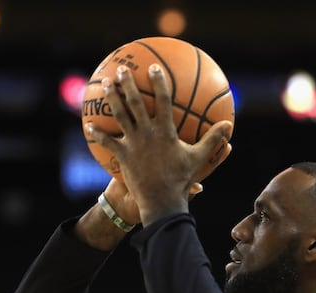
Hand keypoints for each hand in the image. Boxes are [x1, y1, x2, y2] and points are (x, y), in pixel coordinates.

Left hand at [85, 63, 232, 225]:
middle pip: (135, 103)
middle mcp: (147, 133)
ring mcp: (133, 144)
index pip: (163, 101)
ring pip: (119, 116)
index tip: (154, 68)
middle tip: (123, 70)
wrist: (161, 200)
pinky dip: (97, 133)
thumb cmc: (182, 180)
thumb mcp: (199, 158)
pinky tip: (86, 124)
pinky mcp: (122, 155)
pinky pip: (107, 141)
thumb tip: (229, 126)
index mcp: (165, 131)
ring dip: (111, 98)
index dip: (159, 83)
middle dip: (128, 84)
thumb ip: (213, 139)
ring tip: (105, 84)